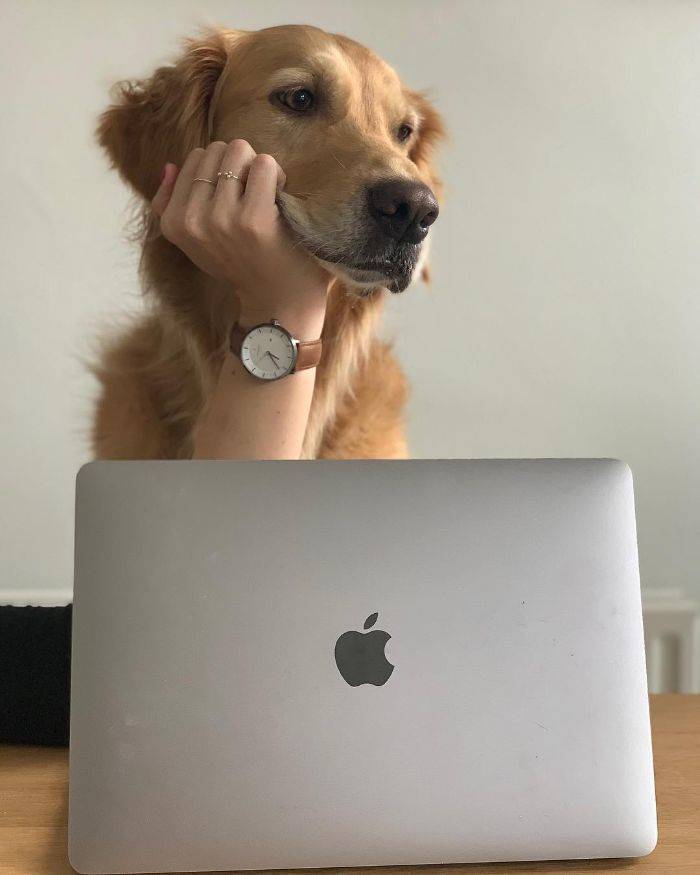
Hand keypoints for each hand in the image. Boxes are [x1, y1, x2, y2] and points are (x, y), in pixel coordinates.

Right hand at [151, 140, 330, 325]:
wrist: (277, 303)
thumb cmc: (241, 266)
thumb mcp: (195, 243)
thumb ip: (172, 205)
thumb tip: (170, 167)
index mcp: (174, 223)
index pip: (194, 159)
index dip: (221, 171)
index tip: (235, 197)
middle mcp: (193, 220)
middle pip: (217, 149)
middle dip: (239, 164)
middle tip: (254, 196)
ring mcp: (222, 219)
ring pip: (239, 151)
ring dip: (259, 168)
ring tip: (267, 197)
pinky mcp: (254, 218)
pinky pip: (263, 164)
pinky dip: (278, 175)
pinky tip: (282, 200)